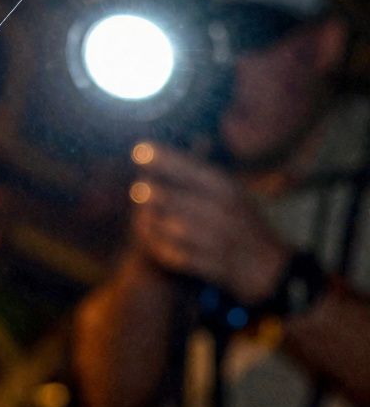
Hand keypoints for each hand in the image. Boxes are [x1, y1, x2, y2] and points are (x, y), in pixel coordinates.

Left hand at [129, 143, 290, 303]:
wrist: (267, 267)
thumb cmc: (244, 223)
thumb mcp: (233, 191)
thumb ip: (206, 172)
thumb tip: (191, 139)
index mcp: (228, 188)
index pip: (191, 169)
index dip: (162, 159)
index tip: (138, 150)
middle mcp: (224, 211)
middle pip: (176, 198)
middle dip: (152, 194)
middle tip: (138, 190)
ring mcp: (219, 239)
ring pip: (172, 228)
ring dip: (153, 222)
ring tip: (142, 216)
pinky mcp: (212, 264)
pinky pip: (175, 255)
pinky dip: (160, 248)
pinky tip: (151, 242)